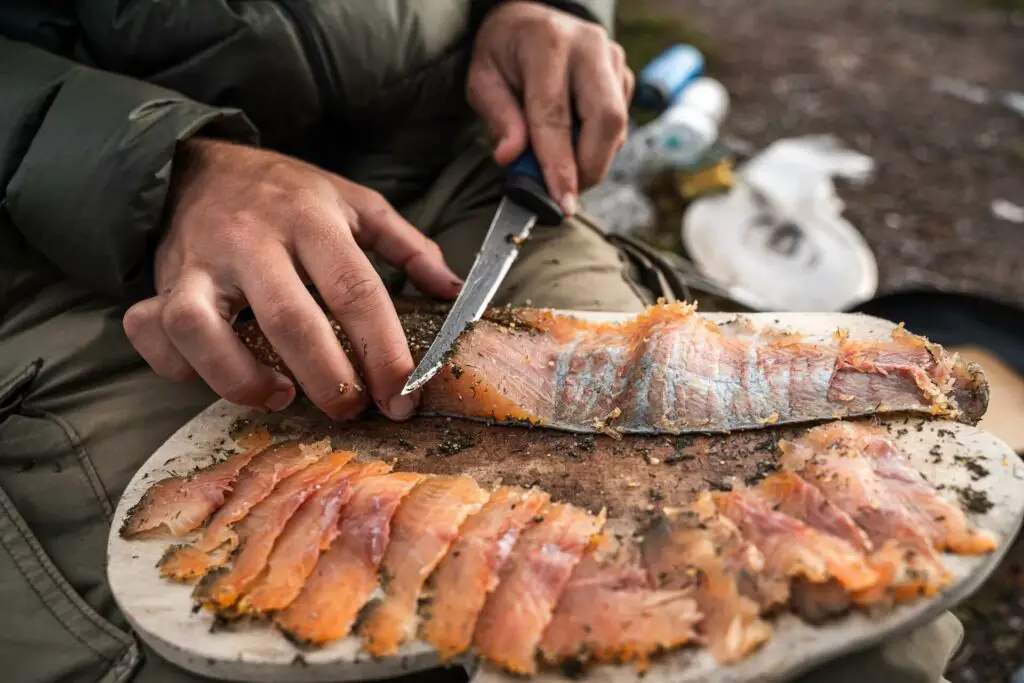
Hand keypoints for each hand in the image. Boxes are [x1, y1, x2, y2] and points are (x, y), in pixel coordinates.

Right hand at [123, 138, 461, 420]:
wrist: (197, 167)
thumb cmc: (287, 195)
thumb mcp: (354, 203)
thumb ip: (407, 246)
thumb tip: (454, 293)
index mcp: (309, 217)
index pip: (354, 289)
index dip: (383, 350)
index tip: (404, 394)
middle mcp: (250, 238)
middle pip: (288, 318)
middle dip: (328, 378)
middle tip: (352, 408)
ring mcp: (196, 262)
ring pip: (201, 329)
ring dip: (242, 379)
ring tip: (282, 395)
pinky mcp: (158, 284)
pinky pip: (155, 333)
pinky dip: (180, 368)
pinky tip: (219, 376)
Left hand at [468, 1, 633, 214]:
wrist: (532, 20)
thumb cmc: (505, 52)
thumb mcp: (483, 77)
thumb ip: (498, 117)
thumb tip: (510, 157)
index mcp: (547, 43)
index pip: (555, 115)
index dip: (560, 164)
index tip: (562, 201)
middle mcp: (588, 47)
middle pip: (606, 120)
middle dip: (589, 167)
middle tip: (566, 193)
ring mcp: (612, 59)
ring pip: (617, 127)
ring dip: (592, 158)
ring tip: (560, 164)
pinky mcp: (624, 74)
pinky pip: (619, 124)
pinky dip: (597, 144)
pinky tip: (573, 140)